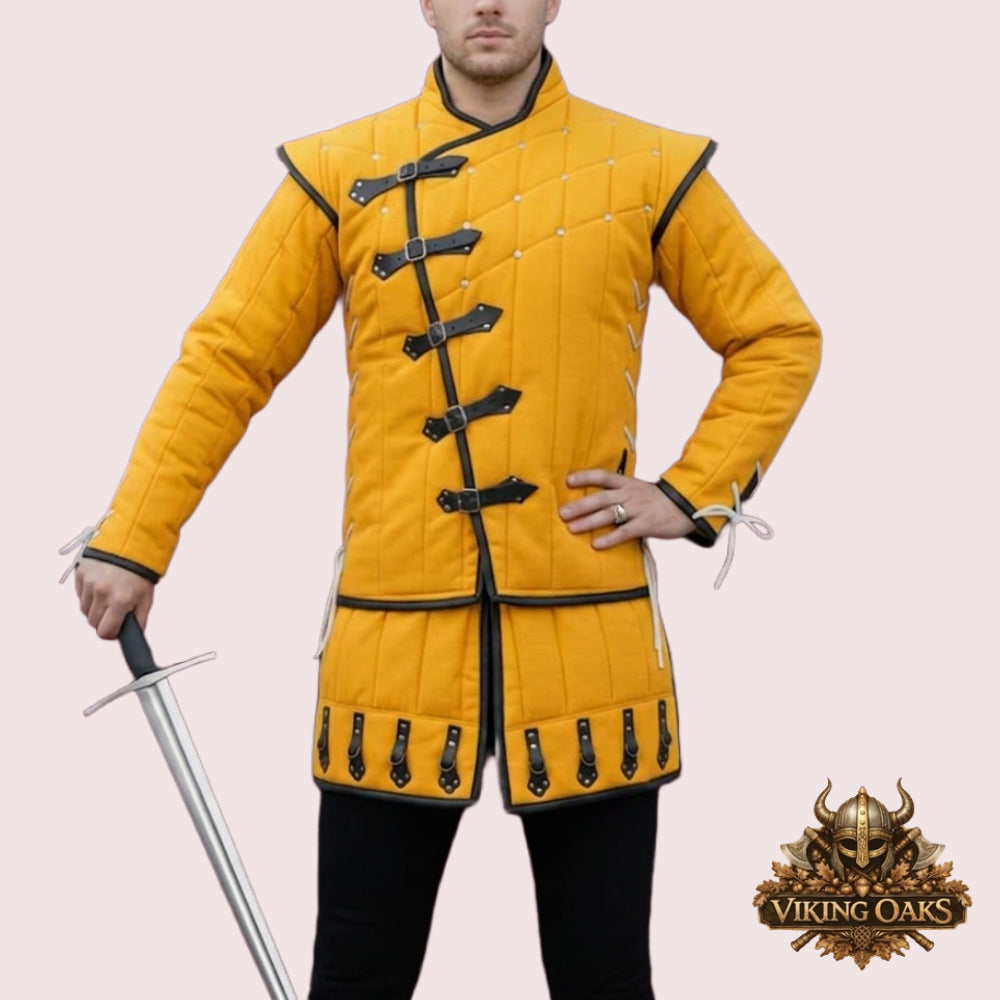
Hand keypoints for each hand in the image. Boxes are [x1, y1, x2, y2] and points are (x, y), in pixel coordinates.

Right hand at [75, 558, 154, 639]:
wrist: (132, 539)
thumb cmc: (142, 570)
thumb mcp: (147, 597)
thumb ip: (139, 620)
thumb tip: (131, 635)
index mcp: (120, 600)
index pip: (104, 632)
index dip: (110, 632)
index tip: (115, 627)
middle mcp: (102, 592)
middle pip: (93, 622)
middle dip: (103, 619)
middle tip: (114, 609)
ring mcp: (89, 582)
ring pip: (84, 610)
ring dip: (94, 607)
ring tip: (108, 594)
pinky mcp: (80, 573)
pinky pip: (80, 595)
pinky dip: (88, 595)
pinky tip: (100, 585)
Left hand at [559, 469, 696, 549]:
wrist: (689, 505)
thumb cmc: (659, 501)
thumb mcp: (639, 491)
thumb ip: (620, 494)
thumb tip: (596, 502)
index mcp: (628, 483)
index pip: (604, 476)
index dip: (586, 477)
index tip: (568, 480)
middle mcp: (631, 494)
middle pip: (601, 498)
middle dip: (580, 505)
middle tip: (562, 513)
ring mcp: (639, 508)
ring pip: (609, 514)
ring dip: (589, 521)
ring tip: (572, 528)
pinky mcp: (647, 524)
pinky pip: (625, 532)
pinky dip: (610, 538)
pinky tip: (597, 544)